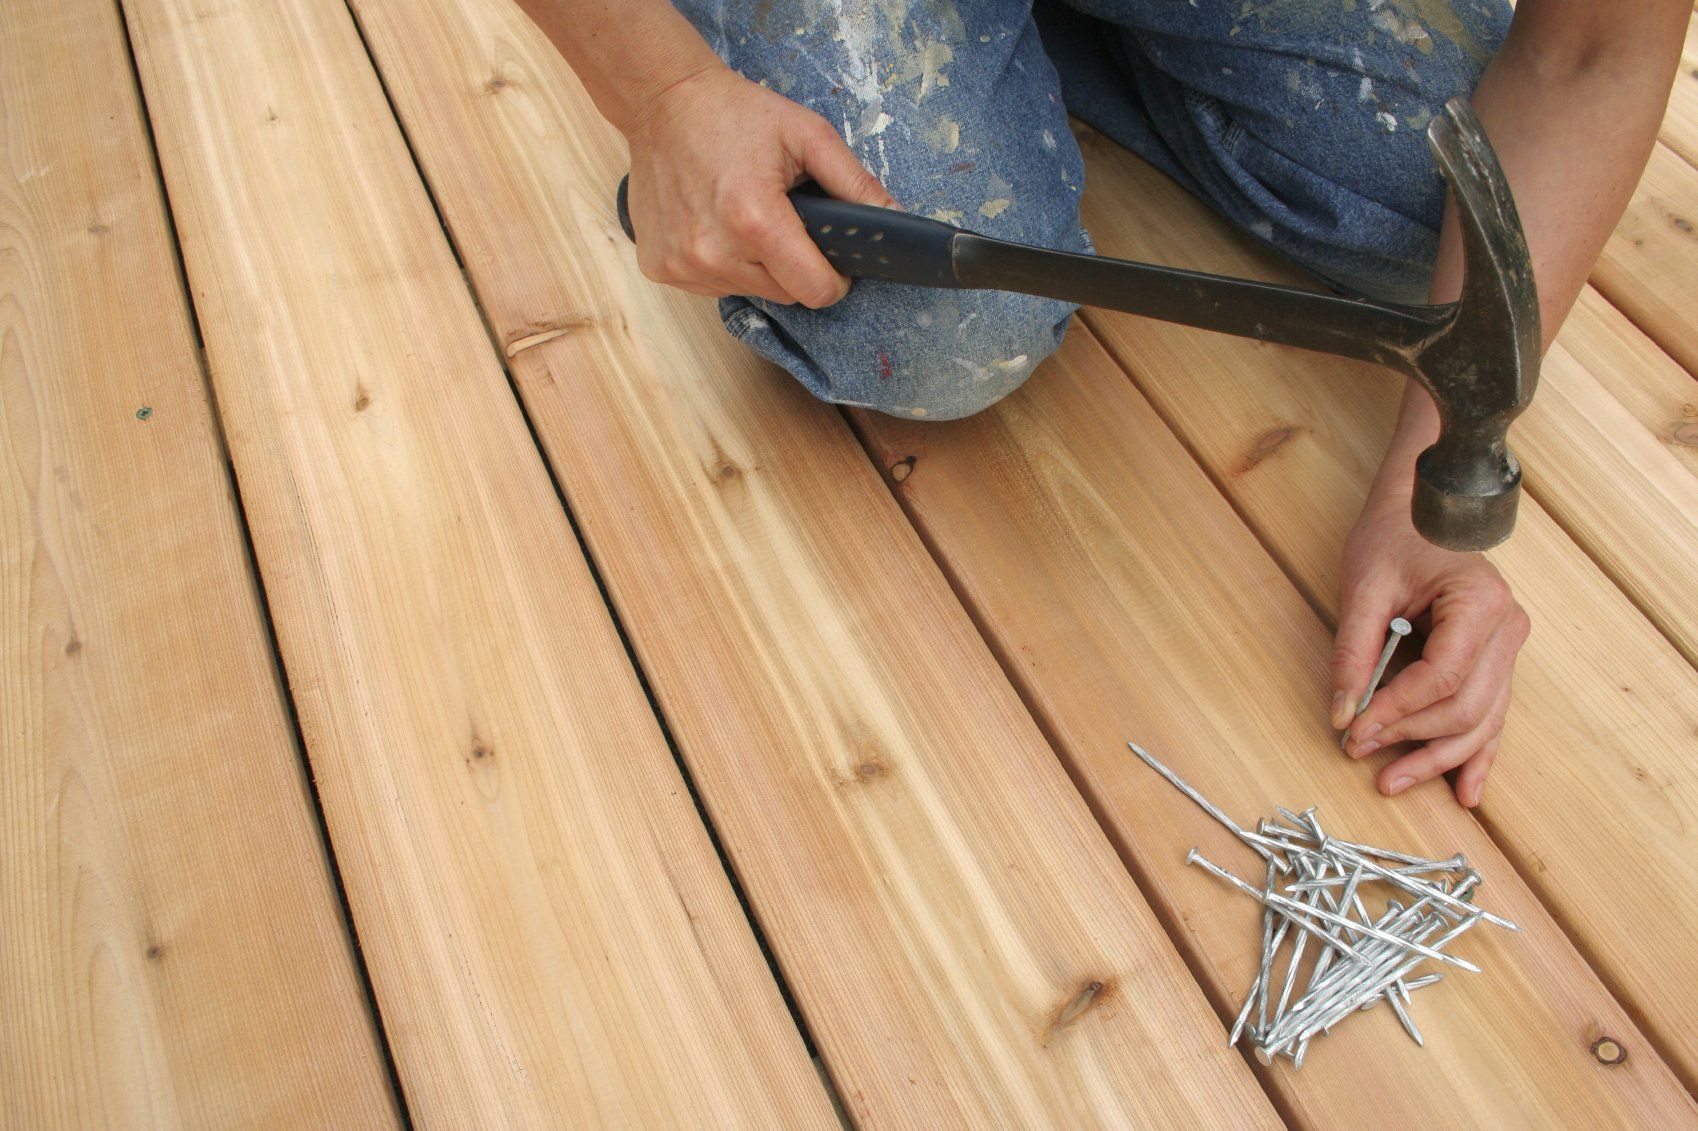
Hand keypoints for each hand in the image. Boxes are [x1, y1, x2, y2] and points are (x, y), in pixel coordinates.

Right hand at [624, 66, 896, 307]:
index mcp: (754, 220)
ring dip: (759, 265)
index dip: (834, 278)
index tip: (833, 259)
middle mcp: (714, 252)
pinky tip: (716, 223)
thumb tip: (895, 220)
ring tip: (745, 216)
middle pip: (786, 294)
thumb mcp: (808, 135)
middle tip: (785, 220)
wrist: (663, 101)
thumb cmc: (736, 113)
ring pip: (751, 291)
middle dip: (796, 266)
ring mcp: (683, 264)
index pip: (815, 291)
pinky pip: (715, 285)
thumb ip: (855, 184)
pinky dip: (725, 264)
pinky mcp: (661, 267)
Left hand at [1331, 481, 1530, 807]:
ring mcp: (1508, 647)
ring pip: (1483, 720)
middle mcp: (1507, 628)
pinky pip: (1491, 715)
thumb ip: (1354, 652)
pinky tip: (1465, 792)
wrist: (1425, 510)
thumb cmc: (1395, 536)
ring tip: (1394, 783)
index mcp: (1480, 602)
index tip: (1356, 732)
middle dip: (1414, 740)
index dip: (1398, 711)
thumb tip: (1343, 715)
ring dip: (1439, 758)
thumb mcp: (1363, 587)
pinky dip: (1476, 754)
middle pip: (1467, 707)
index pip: (1442, 677)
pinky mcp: (1496, 660)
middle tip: (1362, 755)